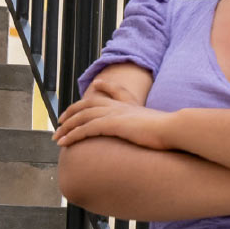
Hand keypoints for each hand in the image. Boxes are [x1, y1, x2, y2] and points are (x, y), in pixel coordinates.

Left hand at [53, 79, 170, 148]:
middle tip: (61, 121)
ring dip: (67, 127)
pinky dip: (72, 135)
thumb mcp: (161, 124)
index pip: (115, 91)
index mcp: (132, 105)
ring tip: (55, 137)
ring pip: (83, 117)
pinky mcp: (112, 125)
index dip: (104, 87)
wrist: (173, 128)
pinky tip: (64, 143)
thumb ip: (155, 125)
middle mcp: (121, 107)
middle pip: (90, 104)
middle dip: (73, 112)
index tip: (96, 85)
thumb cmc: (171, 131)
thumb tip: (160, 131)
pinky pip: (86, 129)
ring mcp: (115, 114)